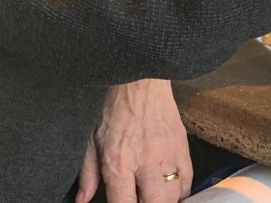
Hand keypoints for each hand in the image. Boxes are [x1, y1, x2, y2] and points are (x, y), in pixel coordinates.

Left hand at [76, 80, 191, 202]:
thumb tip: (82, 200)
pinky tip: (170, 192)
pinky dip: (180, 191)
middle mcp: (145, 162)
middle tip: (141, 200)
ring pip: (173, 196)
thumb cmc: (114, 107)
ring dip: (163, 201)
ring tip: (153, 197)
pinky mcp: (181, 147)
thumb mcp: (90, 140)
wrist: (140, 80)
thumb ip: (87, 175)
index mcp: (119, 163)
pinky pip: (188, 180)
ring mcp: (167, 155)